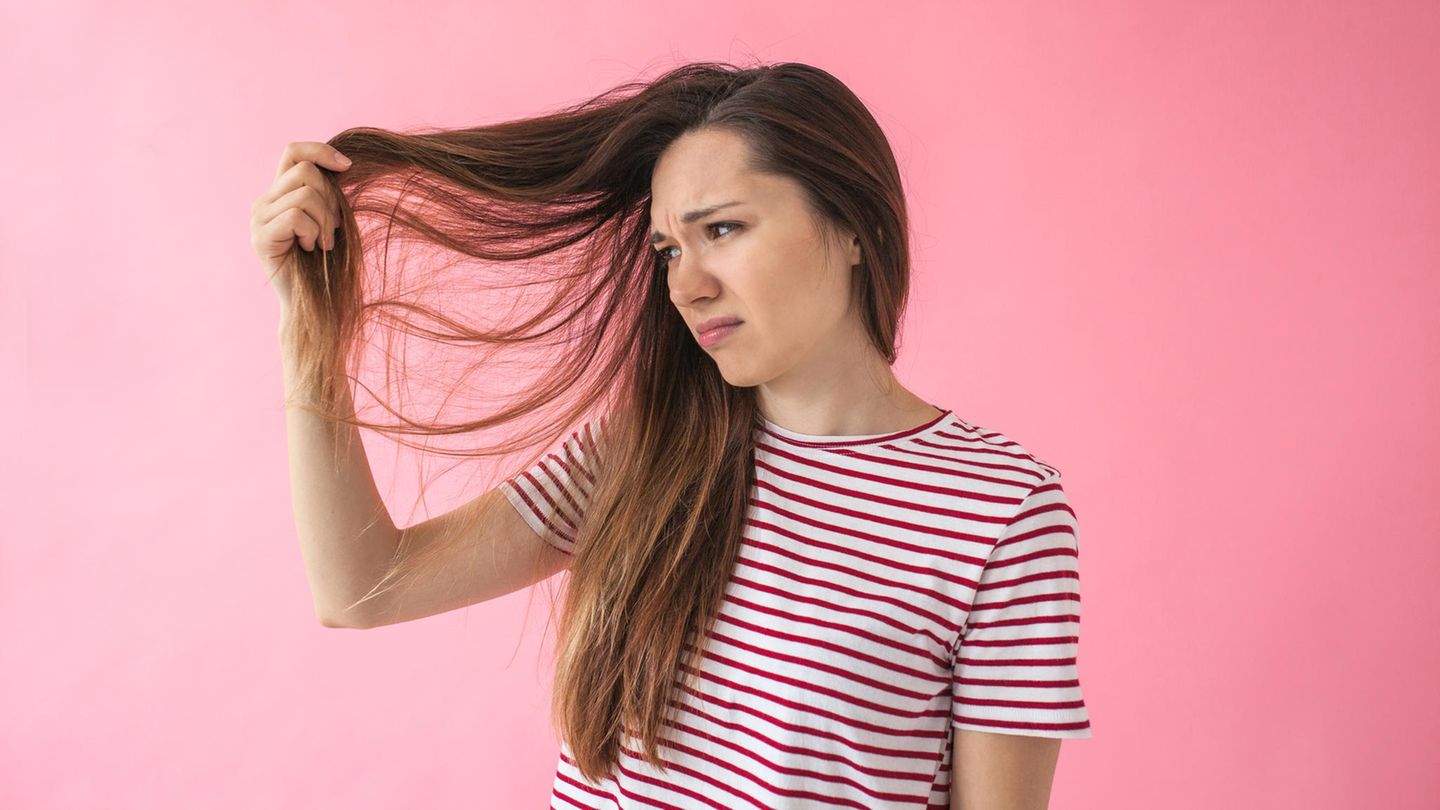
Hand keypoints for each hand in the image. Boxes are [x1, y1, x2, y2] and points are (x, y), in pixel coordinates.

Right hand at [249, 141, 351, 308]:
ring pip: (304, 194)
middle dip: (330, 198)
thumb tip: (344, 165)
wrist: (311, 303)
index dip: (321, 151)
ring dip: (324, 221)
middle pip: (304, 171)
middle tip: (334, 228)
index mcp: (281, 194)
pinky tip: (309, 249)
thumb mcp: (331, 220)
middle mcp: (264, 201)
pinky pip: (296, 216)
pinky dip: (312, 232)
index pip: (293, 152)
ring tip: (322, 244)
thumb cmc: (326, 263)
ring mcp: (258, 217)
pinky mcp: (260, 235)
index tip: (348, 167)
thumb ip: (328, 194)